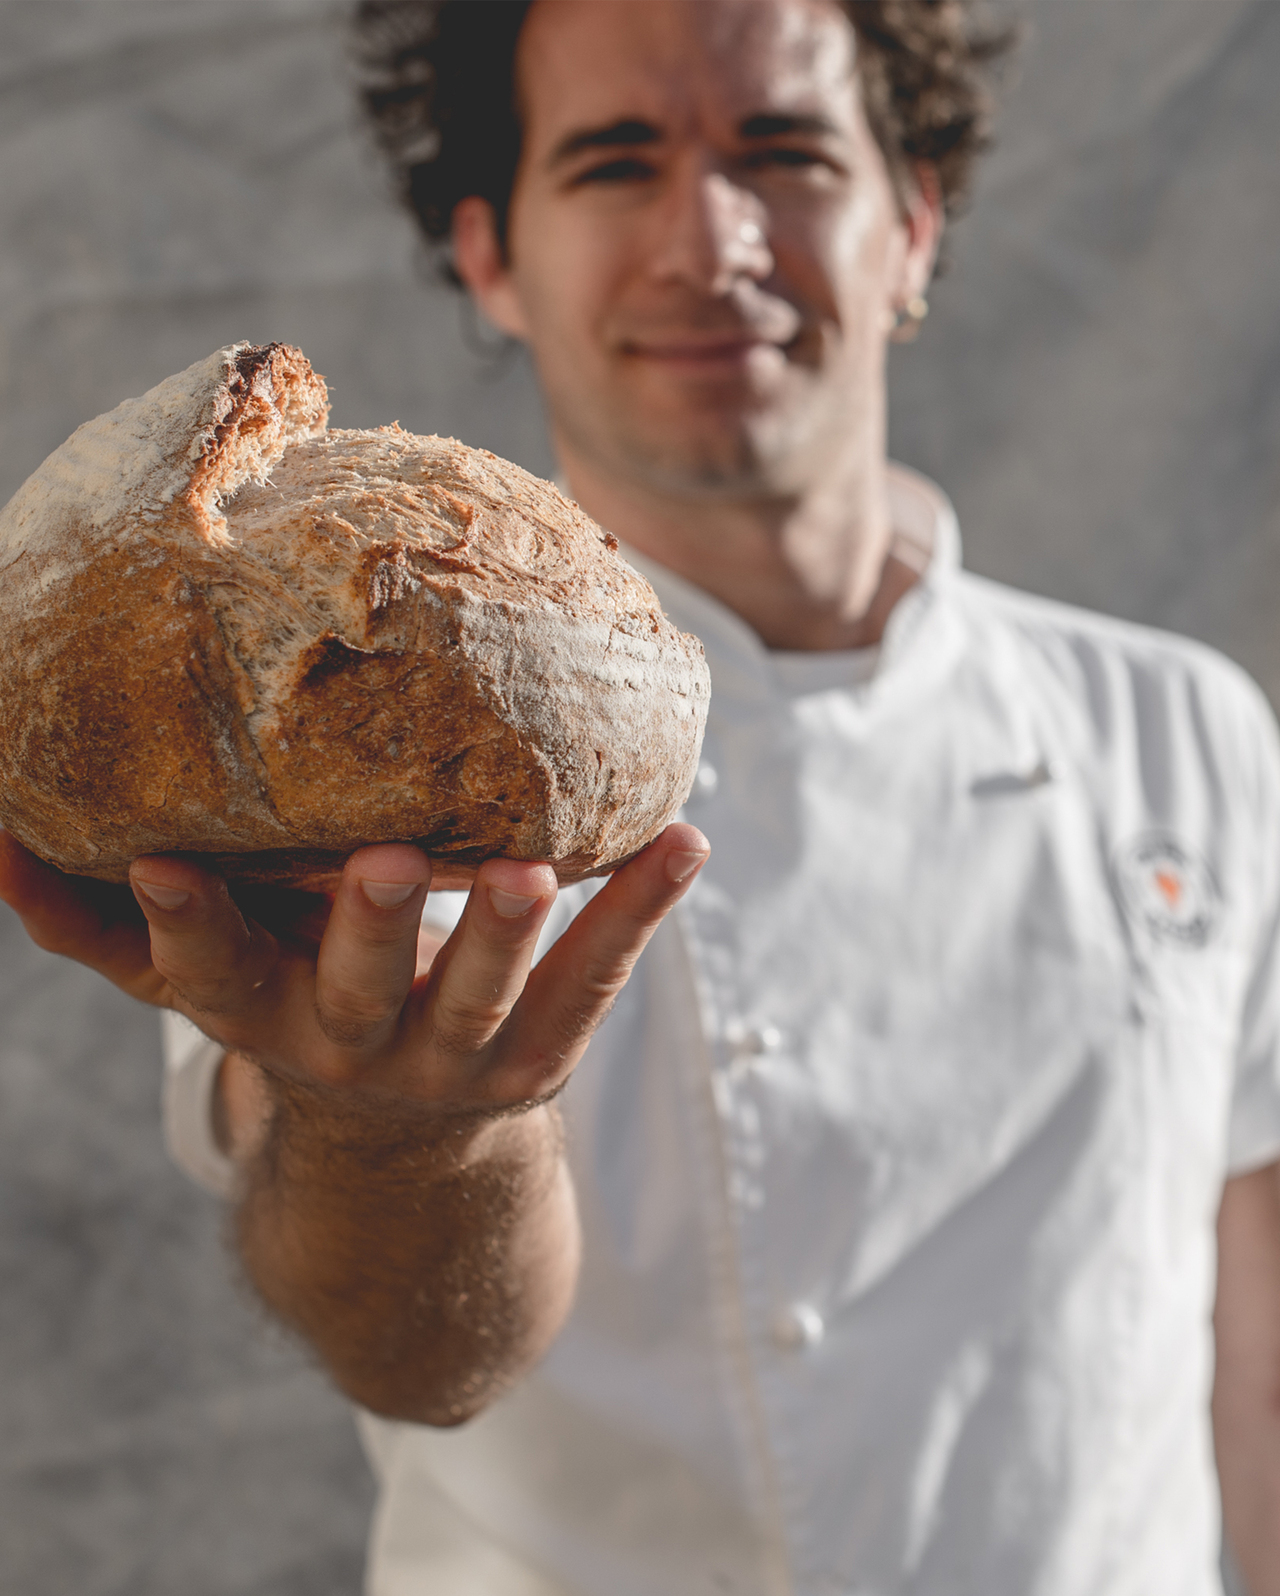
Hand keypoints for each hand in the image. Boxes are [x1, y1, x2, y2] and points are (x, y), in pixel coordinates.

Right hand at [0, 825, 708, 1117]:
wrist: (405, 1148)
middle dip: (373, 930)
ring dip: (515, 930)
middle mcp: (356, 1046)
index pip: (209, 972)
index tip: (163, 859)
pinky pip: (599, 982)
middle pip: (364, 990)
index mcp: (262, 1014)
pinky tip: (686, 840)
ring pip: (490, 995)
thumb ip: (99, 923)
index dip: (185, 923)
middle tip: (390, 863)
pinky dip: (641, 913)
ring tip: (540, 863)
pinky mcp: (543, 1053)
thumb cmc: (293, 1010)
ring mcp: (459, 1056)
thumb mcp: (201, 981)